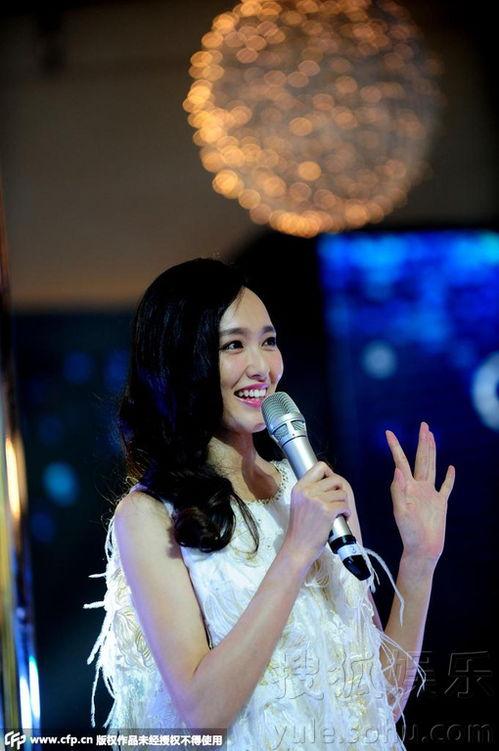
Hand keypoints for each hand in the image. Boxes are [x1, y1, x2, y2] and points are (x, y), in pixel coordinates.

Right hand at [284, 461, 351, 566]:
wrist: (298, 546)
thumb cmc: (300, 528)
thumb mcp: (298, 503)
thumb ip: (309, 491)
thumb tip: (327, 481)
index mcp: (299, 487)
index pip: (319, 466)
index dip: (330, 474)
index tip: (331, 485)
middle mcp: (307, 491)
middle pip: (335, 479)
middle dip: (339, 491)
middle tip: (337, 501)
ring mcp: (317, 500)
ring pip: (342, 493)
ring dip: (343, 503)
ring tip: (339, 512)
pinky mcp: (327, 511)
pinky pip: (344, 505)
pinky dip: (346, 512)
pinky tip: (342, 517)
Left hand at [385, 422, 454, 562]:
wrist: (422, 549)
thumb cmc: (408, 533)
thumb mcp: (400, 512)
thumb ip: (398, 491)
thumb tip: (397, 470)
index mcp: (406, 487)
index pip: (400, 461)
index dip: (395, 446)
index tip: (388, 432)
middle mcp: (418, 487)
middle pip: (420, 459)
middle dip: (422, 442)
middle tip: (423, 425)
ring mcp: (430, 494)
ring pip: (432, 466)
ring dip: (432, 452)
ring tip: (432, 437)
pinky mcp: (440, 503)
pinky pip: (446, 487)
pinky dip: (449, 477)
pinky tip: (450, 468)